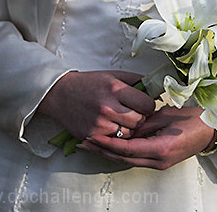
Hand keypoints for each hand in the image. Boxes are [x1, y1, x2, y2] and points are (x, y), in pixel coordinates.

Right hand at [39, 70, 154, 139]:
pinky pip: (114, 141)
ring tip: (121, 119)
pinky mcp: (92, 135)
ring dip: (128, 128)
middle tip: (133, 113)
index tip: (143, 104)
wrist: (60, 94)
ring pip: (129, 133)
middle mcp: (107, 108)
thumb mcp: (113, 76)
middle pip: (139, 121)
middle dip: (140, 117)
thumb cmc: (89, 84)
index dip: (148, 105)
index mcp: (115, 90)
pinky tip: (111, 125)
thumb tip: (155, 88)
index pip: (147, 105)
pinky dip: (116, 135)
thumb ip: (135, 81)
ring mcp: (99, 124)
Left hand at [79, 105, 216, 169]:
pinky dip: (122, 152)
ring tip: (93, 143)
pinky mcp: (161, 161)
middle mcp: (159, 160)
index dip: (107, 144)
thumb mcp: (166, 116)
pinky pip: (136, 158)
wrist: (212, 130)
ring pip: (128, 160)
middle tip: (85, 142)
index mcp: (161, 148)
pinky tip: (112, 145)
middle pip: (123, 158)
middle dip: (102, 150)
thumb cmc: (194, 119)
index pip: (127, 149)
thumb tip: (126, 127)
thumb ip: (144, 123)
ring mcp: (160, 163)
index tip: (92, 137)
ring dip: (109, 152)